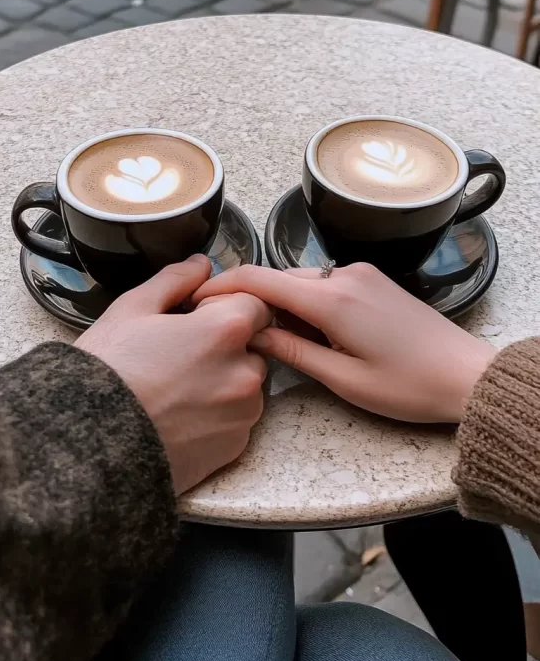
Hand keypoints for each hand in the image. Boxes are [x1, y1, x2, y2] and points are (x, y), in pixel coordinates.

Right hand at [77, 256, 272, 494]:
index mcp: (226, 330)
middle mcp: (245, 372)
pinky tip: (179, 415)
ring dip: (223, 380)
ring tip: (175, 388)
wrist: (89, 442)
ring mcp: (242, 414)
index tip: (194, 316)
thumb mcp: (132, 308)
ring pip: (245, 384)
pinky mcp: (234, 447)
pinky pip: (236, 419)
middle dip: (225, 344)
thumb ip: (175, 280)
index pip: (255, 303)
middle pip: (253, 345)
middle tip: (179, 353)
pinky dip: (216, 415)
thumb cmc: (108, 370)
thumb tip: (202, 265)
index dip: (224, 305)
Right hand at [192, 263, 494, 423]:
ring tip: (276, 342)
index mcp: (332, 298)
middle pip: (280, 278)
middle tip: (234, 335)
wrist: (466, 376)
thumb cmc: (409, 386)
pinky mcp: (373, 280)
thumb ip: (292, 351)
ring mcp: (361, 274)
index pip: (261, 279)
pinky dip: (309, 302)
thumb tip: (251, 334)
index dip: (223, 286)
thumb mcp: (342, 379)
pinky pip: (326, 283)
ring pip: (303, 281)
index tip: (194, 299)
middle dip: (254, 303)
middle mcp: (344, 275)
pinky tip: (313, 332)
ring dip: (284, 305)